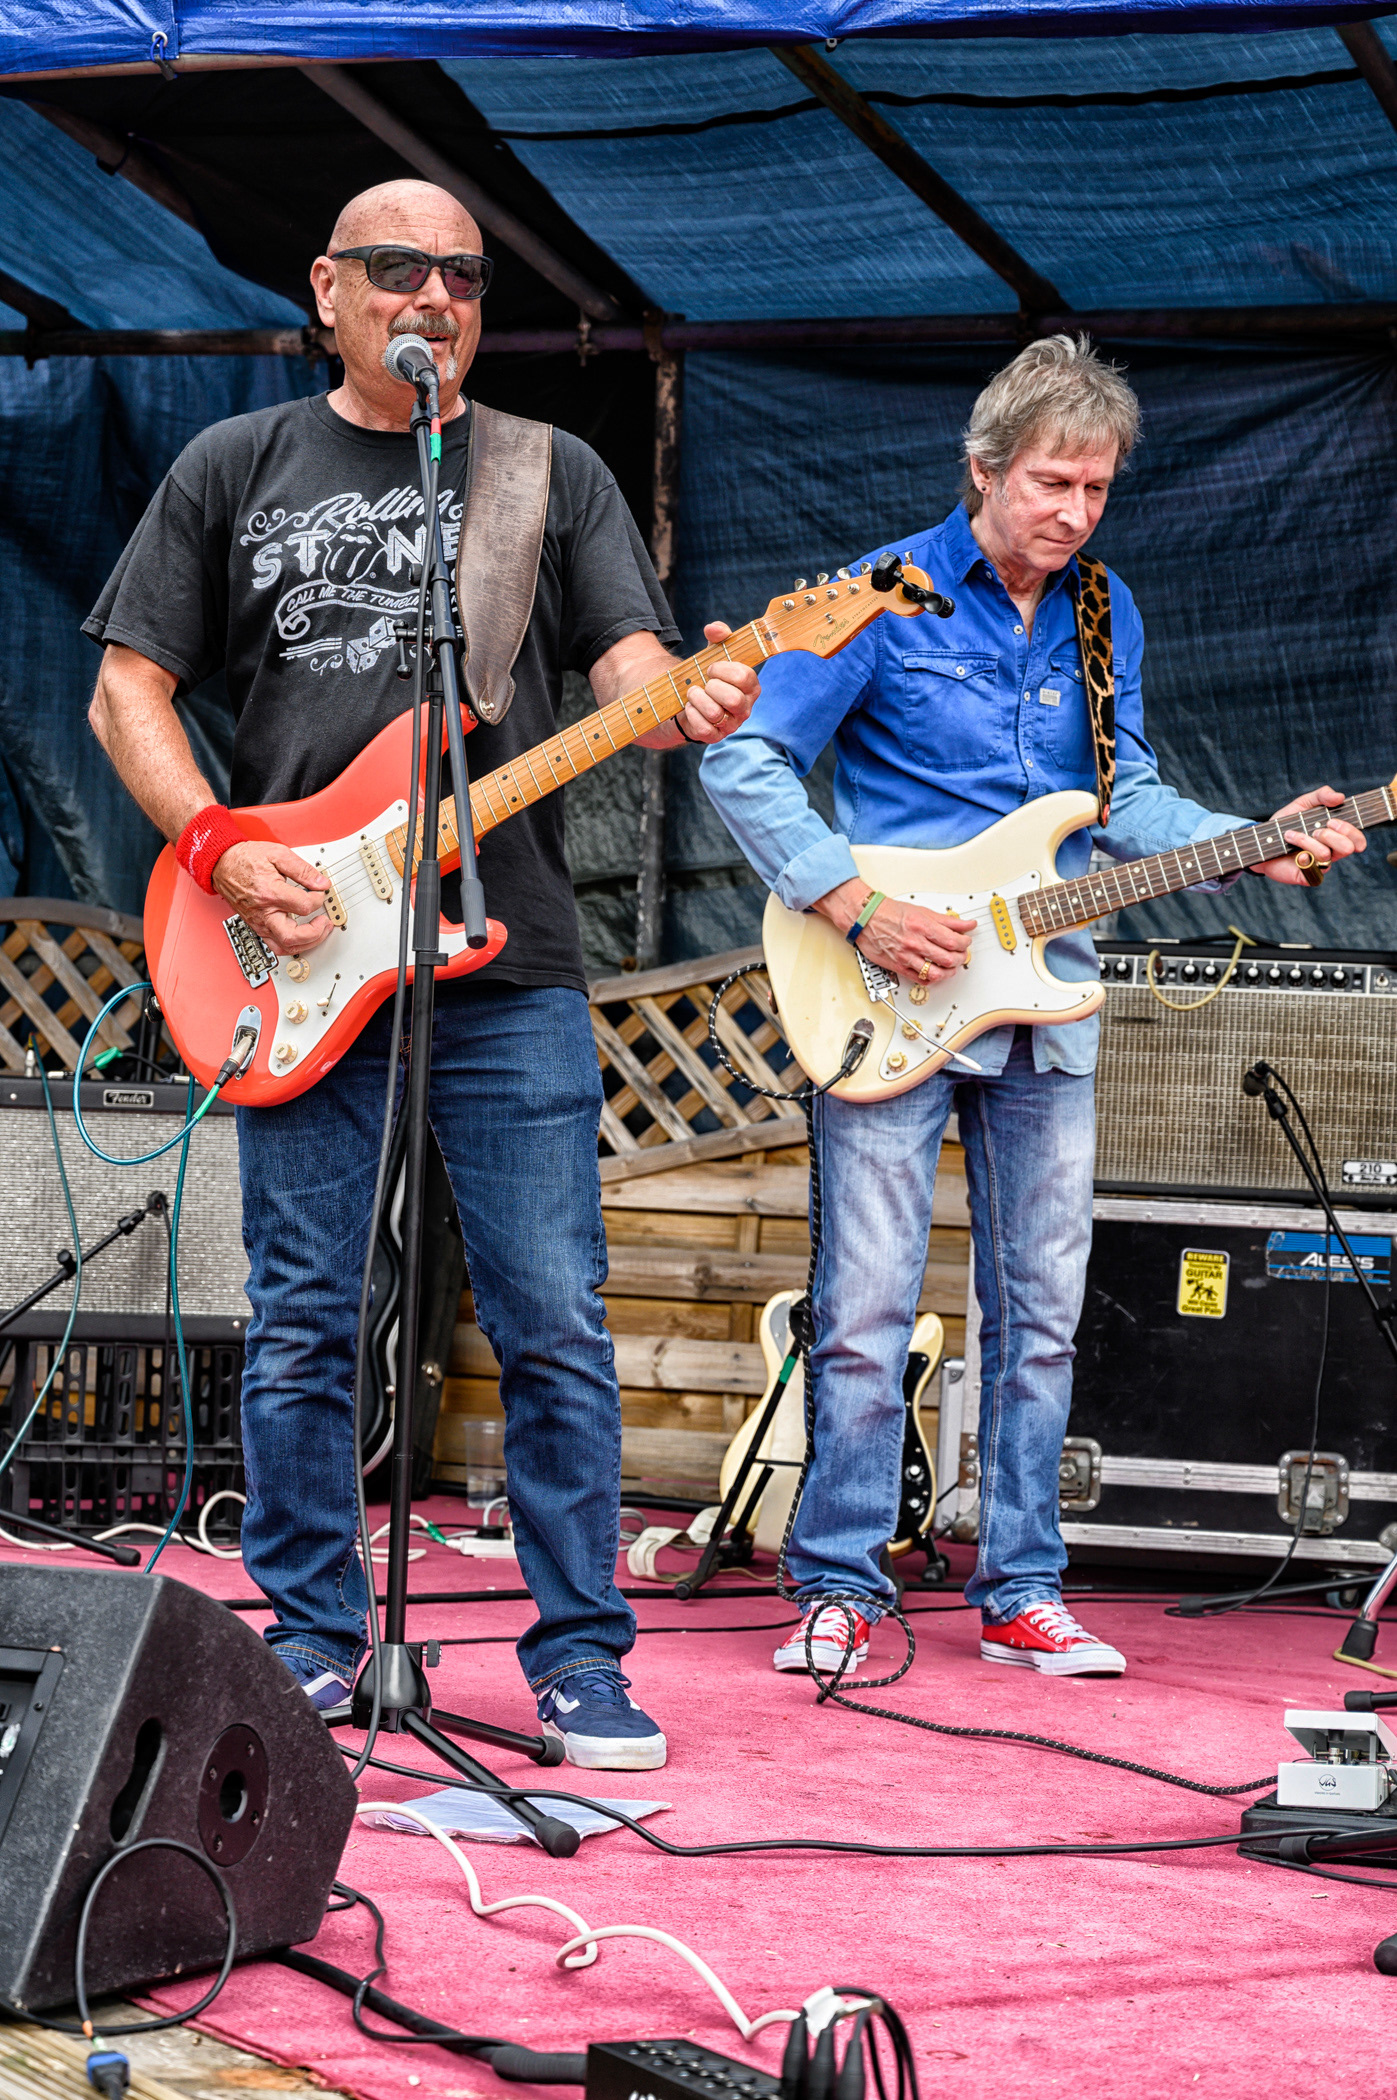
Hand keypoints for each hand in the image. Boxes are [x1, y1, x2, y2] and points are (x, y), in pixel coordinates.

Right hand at [213, 840, 332, 954]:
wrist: (222, 864)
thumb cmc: (246, 859)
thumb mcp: (277, 854)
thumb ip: (302, 869)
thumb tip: (321, 882)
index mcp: (270, 893)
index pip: (304, 906)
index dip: (318, 898)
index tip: (319, 890)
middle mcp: (263, 913)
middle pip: (294, 937)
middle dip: (316, 933)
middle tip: (326, 922)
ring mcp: (259, 923)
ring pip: (286, 947)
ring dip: (308, 943)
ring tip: (319, 931)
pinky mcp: (257, 927)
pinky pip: (276, 946)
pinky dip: (293, 945)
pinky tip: (304, 936)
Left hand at [675, 621, 759, 743]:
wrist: (690, 698)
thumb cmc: (708, 675)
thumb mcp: (714, 652)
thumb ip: (718, 636)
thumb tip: (713, 629)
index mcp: (751, 686)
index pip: (744, 677)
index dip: (723, 670)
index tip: (711, 668)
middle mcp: (745, 708)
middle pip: (733, 699)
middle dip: (712, 687)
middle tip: (704, 683)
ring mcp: (731, 724)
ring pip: (716, 714)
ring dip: (698, 699)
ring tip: (693, 693)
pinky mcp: (715, 737)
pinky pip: (704, 728)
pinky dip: (692, 714)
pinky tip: (689, 707)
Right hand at [816, 881, 975, 982]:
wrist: (865, 918)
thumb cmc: (889, 913)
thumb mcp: (922, 911)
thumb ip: (947, 920)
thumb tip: (966, 924)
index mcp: (923, 927)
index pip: (953, 941)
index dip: (964, 944)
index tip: (965, 942)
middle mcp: (915, 943)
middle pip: (948, 959)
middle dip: (960, 958)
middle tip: (961, 955)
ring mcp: (907, 956)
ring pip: (936, 973)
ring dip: (949, 972)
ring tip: (950, 967)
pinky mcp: (899, 966)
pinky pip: (920, 979)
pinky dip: (931, 979)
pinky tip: (934, 973)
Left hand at [1255, 785, 1365, 884]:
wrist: (1262, 841)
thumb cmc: (1287, 823)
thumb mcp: (1303, 804)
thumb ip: (1322, 796)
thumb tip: (1340, 797)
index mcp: (1336, 836)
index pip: (1358, 839)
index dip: (1350, 831)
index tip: (1331, 821)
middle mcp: (1332, 852)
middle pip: (1348, 848)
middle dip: (1331, 835)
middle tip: (1315, 830)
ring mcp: (1319, 865)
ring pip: (1325, 854)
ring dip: (1306, 840)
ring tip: (1290, 834)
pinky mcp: (1306, 876)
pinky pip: (1313, 871)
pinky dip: (1303, 859)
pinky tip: (1293, 853)